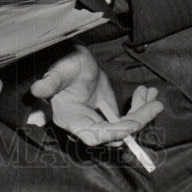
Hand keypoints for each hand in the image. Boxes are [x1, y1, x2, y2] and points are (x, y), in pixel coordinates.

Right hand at [29, 45, 161, 146]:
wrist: (73, 56)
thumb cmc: (63, 64)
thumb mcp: (57, 72)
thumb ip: (49, 83)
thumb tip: (36, 90)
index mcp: (70, 119)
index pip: (94, 135)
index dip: (113, 132)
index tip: (133, 123)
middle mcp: (86, 124)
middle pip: (116, 133)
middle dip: (138, 120)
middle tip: (154, 105)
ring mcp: (100, 119)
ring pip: (127, 126)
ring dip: (143, 112)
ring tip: (154, 95)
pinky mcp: (110, 113)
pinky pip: (130, 116)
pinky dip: (141, 105)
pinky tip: (147, 92)